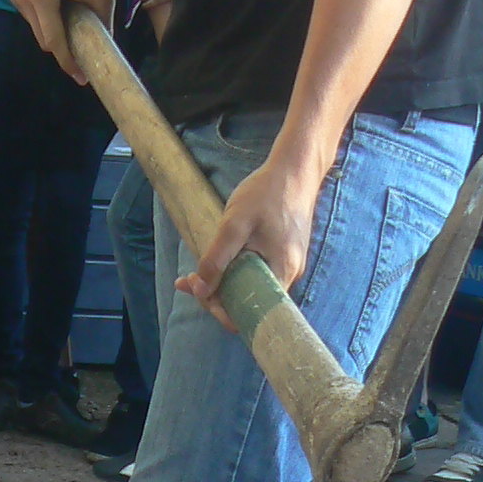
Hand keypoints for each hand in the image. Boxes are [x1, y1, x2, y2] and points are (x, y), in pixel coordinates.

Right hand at [10, 0, 116, 77]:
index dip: (67, 61)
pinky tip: (62, 12)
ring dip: (54, 34)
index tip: (81, 77)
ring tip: (74, 25)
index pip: (53, 38)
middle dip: (62, 49)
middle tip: (83, 56)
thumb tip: (102, 57)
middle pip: (43, 38)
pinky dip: (47, 23)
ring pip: (37, 31)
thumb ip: (103, 27)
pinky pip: (33, 20)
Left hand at [178, 141, 325, 327]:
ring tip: (193, 274)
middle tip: (188, 280)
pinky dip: (234, 271)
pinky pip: (256, 272)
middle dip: (216, 295)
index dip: (221, 308)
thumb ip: (217, 259)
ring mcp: (287, 264)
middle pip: (249, 301)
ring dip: (222, 283)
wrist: (294, 169)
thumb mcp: (234, 224)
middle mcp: (289, 274)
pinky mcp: (283, 254)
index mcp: (282, 271)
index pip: (251, 312)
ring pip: (250, 286)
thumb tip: (201, 291)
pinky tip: (216, 261)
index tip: (197, 290)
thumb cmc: (266, 193)